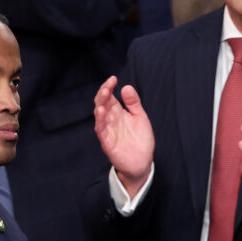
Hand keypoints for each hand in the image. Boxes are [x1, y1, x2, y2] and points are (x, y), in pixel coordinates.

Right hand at [94, 76, 154, 195]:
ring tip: (104, 95)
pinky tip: (101, 111)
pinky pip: (101, 130)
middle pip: (102, 103)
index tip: (114, 78)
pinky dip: (100, 120)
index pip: (110, 96)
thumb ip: (134, 103)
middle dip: (103, 93)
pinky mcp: (107, 142)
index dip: (109, 86)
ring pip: (99, 115)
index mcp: (118, 112)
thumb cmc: (140, 140)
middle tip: (108, 85)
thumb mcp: (140, 117)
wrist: (142, 162)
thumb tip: (126, 87)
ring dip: (101, 104)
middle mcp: (110, 119)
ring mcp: (107, 130)